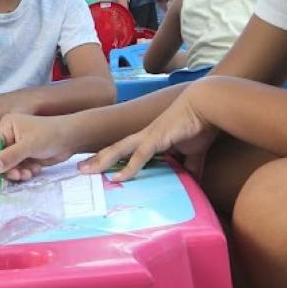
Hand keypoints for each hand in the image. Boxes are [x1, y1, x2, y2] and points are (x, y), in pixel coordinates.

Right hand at [0, 113, 78, 181]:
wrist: (72, 138)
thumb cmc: (51, 135)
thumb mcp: (29, 145)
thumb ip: (10, 156)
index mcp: (6, 126)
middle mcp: (9, 136)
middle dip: (6, 169)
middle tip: (16, 176)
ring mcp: (17, 147)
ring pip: (8, 166)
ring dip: (16, 173)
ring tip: (28, 174)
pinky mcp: (25, 156)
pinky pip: (18, 169)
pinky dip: (24, 172)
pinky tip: (35, 170)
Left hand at [79, 85, 216, 179]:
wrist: (206, 105)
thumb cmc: (199, 125)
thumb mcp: (192, 153)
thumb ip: (190, 167)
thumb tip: (194, 182)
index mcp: (151, 139)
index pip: (125, 151)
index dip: (111, 159)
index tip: (97, 168)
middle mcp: (144, 136)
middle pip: (114, 148)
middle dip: (97, 159)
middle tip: (80, 169)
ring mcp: (148, 136)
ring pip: (118, 150)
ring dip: (101, 161)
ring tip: (86, 171)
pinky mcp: (156, 138)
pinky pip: (138, 156)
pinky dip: (128, 168)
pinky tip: (117, 178)